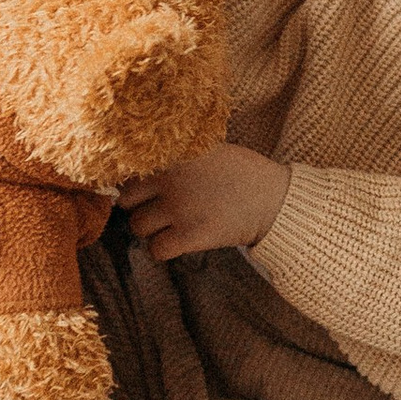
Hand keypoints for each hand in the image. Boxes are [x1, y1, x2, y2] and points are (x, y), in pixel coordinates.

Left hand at [117, 142, 290, 264]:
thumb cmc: (243, 173)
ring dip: (151, 229)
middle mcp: (171, 179)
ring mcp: (179, 208)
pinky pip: (156, 250)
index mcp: (174, 155)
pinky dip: (164, 248)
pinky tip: (179, 241)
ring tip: (172, 225)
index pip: (128, 171)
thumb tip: (141, 165)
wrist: (274, 200)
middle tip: (158, 209)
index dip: (135, 183)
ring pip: (137, 227)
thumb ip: (176, 155)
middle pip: (126, 200)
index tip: (147, 190)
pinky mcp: (190, 236)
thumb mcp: (209, 149)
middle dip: (139, 206)